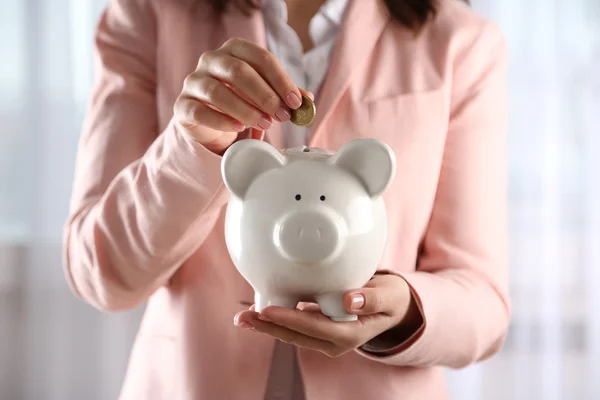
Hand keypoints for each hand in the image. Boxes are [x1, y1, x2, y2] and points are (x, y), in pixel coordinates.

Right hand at [173, 37, 305, 152]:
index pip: (260, 58)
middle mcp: (211, 60)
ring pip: (218, 92)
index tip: (295, 102)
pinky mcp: (183, 105)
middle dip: (265, 96)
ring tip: (264, 125)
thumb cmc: (240, 100)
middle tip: (282, 116)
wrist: (209, 121)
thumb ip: (284, 95)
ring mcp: (194, 81)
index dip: (280, 80)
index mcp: (234, 50)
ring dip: (246, 111)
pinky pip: (200, 111)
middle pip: (238, 72)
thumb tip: (307, 100)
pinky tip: (238, 129)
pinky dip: (222, 121)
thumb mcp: (265, 95)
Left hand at [233, 274, 419, 357]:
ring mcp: (326, 338)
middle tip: (242, 318)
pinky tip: (259, 313)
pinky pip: (294, 328)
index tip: (267, 309)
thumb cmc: (391, 297)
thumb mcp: (389, 295)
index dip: (289, 319)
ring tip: (243, 318)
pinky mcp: (319, 330)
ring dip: (267, 326)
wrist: (393, 306)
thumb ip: (372, 298)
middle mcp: (335, 341)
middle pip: (296, 335)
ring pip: (291, 334)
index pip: (314, 327)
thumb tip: (349, 300)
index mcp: (350, 335)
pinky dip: (276, 320)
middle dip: (268, 326)